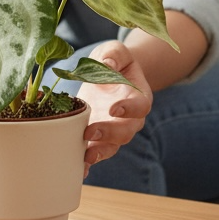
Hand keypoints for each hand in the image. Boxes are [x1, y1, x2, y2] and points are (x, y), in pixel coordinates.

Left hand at [77, 41, 151, 177]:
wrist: (110, 74)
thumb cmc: (114, 61)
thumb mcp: (114, 51)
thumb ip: (113, 55)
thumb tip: (106, 65)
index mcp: (138, 96)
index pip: (140, 106)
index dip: (129, 109)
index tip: (114, 108)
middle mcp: (129, 119)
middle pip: (125, 132)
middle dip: (108, 134)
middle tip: (90, 133)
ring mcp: (113, 130)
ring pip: (111, 147)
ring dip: (98, 153)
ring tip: (84, 156)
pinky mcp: (98, 137)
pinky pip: (96, 153)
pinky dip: (88, 163)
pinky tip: (78, 169)